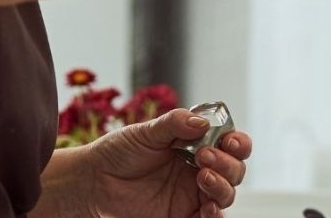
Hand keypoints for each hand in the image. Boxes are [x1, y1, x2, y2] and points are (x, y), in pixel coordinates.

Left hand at [83, 108, 250, 217]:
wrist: (93, 181)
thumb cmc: (118, 153)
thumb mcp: (144, 132)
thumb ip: (173, 125)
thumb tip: (202, 122)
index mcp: (193, 145)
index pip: (228, 143)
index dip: (237, 142)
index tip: (230, 140)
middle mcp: (198, 170)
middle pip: (233, 169)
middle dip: (228, 163)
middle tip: (206, 156)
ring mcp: (192, 194)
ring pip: (226, 193)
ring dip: (223, 185)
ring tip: (203, 176)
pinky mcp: (183, 216)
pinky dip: (215, 214)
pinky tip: (207, 205)